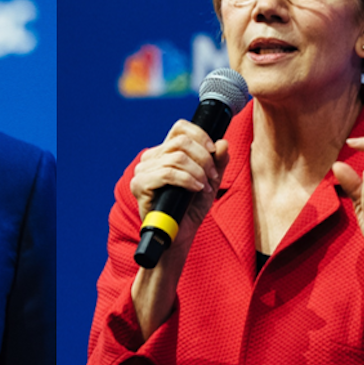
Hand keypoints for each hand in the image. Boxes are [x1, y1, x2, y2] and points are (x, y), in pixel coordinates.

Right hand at [130, 119, 226, 255]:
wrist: (179, 236)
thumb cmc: (191, 209)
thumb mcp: (211, 181)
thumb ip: (218, 162)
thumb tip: (223, 143)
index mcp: (165, 152)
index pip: (180, 128)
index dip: (200, 135)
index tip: (213, 151)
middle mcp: (151, 158)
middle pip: (181, 140)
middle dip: (204, 157)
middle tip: (212, 176)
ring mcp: (143, 170)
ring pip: (177, 157)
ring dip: (198, 172)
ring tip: (204, 186)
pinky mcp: (140, 185)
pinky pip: (168, 173)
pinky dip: (187, 180)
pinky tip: (196, 189)